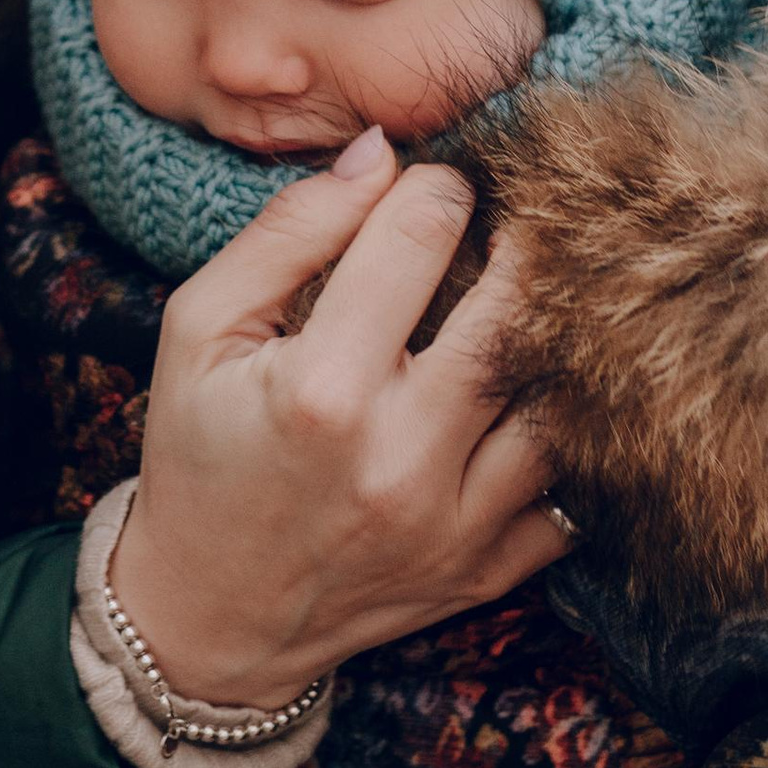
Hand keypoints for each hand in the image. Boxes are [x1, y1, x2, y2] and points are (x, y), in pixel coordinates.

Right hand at [110, 130, 565, 707]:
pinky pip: (569, 495)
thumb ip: (287, 231)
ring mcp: (452, 524)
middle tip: (512, 222)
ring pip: (559, 402)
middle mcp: (400, 457)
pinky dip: (565, 442)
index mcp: (324, 387)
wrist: (207, 613)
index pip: (421, 236)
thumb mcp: (200, 327)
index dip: (439, 187)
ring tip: (532, 307)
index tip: (439, 184)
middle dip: (520, 245)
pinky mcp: (483, 571)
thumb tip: (380, 154)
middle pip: (513, 310)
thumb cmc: (198, 450)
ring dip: (554, 342)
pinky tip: (534, 402)